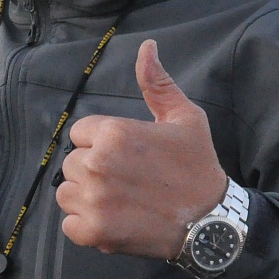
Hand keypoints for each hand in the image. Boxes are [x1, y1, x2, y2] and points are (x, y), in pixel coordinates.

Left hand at [56, 39, 227, 258]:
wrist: (211, 221)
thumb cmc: (197, 167)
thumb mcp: (184, 117)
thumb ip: (157, 83)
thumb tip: (146, 47)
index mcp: (114, 133)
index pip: (80, 134)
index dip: (101, 145)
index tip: (126, 158)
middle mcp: (98, 163)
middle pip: (72, 163)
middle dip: (94, 171)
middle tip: (127, 182)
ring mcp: (94, 200)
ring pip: (67, 193)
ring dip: (87, 199)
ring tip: (120, 202)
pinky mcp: (93, 231)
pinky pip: (69, 224)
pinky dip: (86, 227)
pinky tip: (114, 221)